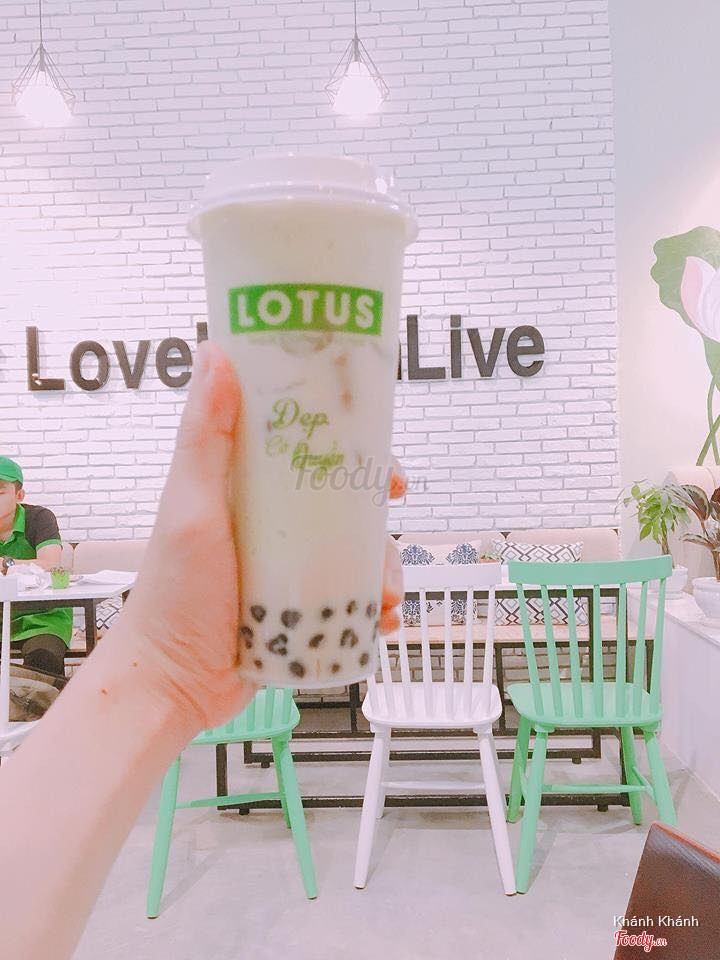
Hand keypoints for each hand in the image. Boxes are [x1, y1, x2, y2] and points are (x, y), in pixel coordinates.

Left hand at [118, 342, 405, 734]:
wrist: (172, 682)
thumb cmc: (174, 592)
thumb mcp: (191, 508)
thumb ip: (205, 437)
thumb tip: (217, 352)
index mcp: (248, 488)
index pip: (309, 450)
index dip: (352, 445)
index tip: (380, 454)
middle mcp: (274, 525)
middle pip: (344, 501)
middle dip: (378, 511)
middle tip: (396, 519)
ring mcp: (290, 570)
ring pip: (357, 553)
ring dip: (386, 568)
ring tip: (387, 595)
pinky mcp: (302, 611)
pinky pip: (352, 601)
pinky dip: (375, 608)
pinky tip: (382, 621)